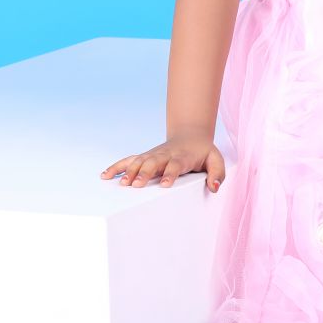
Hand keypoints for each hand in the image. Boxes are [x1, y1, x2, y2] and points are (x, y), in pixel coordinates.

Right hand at [99, 127, 225, 191]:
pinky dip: (117, 166)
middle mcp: (165, 155)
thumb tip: (214, 187)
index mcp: (182, 157)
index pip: (176, 165)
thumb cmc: (203, 152)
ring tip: (120, 183)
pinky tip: (105, 175)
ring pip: (139, 161)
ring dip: (129, 171)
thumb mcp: (216, 160)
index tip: (165, 185)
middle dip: (144, 173)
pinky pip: (129, 160)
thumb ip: (217, 173)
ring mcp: (153, 155)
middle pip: (153, 163)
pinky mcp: (145, 157)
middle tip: (135, 186)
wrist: (191, 135)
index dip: (170, 174)